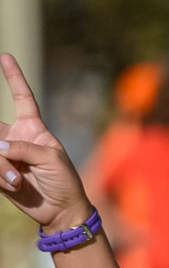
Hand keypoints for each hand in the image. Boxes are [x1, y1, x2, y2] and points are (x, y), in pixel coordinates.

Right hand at [0, 53, 91, 230]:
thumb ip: (24, 149)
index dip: (14, 78)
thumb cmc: (64, 182)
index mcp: (34, 129)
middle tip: (2, 147)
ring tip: (17, 180)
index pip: (22, 98)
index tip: (6, 57)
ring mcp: (5, 155)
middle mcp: (16, 138)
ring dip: (1, 166)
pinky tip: (13, 186)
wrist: (60, 211)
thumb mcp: (51, 160)